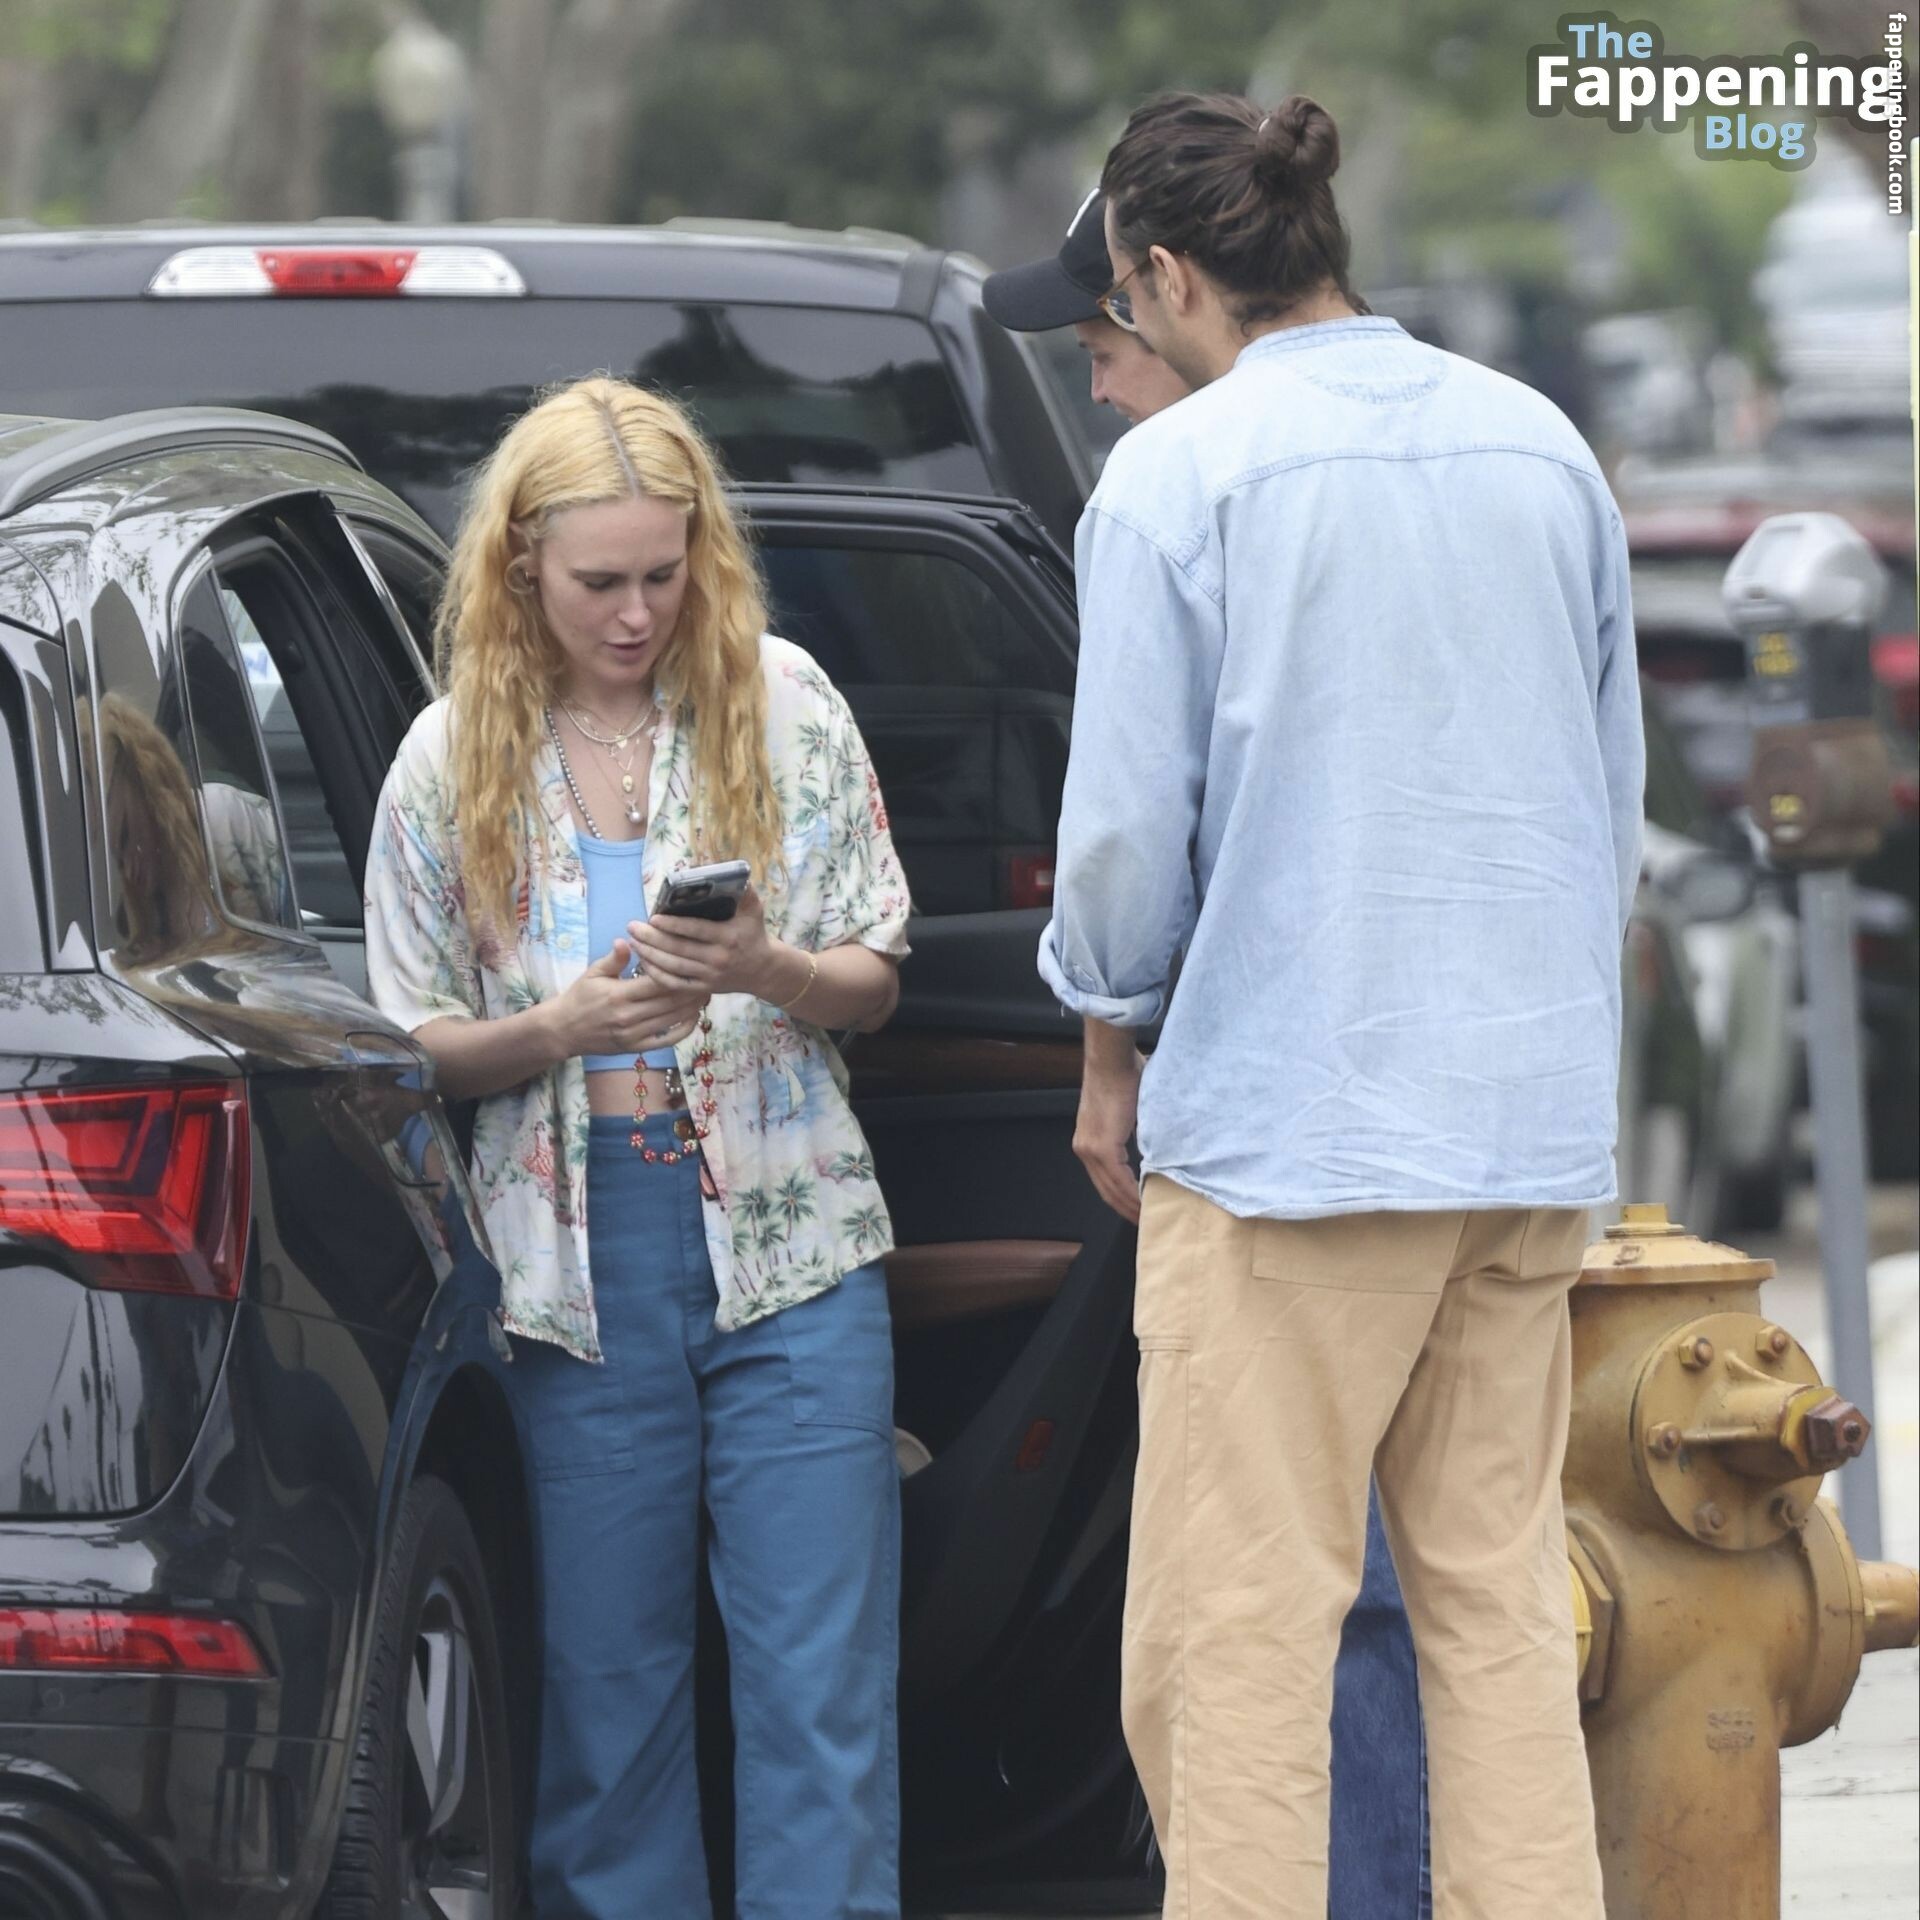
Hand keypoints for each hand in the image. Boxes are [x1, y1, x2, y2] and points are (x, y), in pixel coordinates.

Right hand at [549, 939, 708, 1060]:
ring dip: (692, 1006)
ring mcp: (634, 1034)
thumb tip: (627, 940)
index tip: (691, 961)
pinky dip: (684, 1029)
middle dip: (691, 988)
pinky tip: (694, 1016)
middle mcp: (629, 1016)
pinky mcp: (637, 1047)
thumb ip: (613, 958)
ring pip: (672, 1019)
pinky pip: (667, 1040)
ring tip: (706, 992)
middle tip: (707, 976)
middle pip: (669, 1001)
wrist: (564, 1030)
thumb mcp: (593, 973)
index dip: (676, 972)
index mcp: (619, 994)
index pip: (656, 982)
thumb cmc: (580, 997)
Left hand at [627, 883, 779, 999]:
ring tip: (633, 942)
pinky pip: (675, 984)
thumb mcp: (754, 910)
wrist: (763, 970)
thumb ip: (744, 891)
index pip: (695, 930)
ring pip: (673, 967)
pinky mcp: (703, 988)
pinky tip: (644, 962)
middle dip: (651, 938)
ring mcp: (709, 976)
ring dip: (649, 955)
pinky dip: (657, 974)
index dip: (672, 925)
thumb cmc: (754, 934)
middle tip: (632, 927)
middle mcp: (718, 958)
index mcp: (728, 937)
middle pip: (678, 949)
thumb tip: (730, 873)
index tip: (652, 918)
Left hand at [1075, 1045, 1144, 1222]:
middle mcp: (1084, 1149)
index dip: (1121, 1199)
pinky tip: (1146, 1204)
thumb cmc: (1123, 1074)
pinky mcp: (1101, 1146)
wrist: (1112, 1059)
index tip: (1138, 1211)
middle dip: (1126, 1209)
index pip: (1104, 1180)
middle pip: (1106, 1190)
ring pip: (1112, 1188)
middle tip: (1145, 1223)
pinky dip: (1133, 1193)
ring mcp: (1090, 1149)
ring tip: (1148, 1218)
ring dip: (1131, 1205)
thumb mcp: (1129, 1112)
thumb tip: (1154, 1144)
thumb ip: (1135, 1131)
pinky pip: (1118, 1179)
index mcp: (1088, 1141)